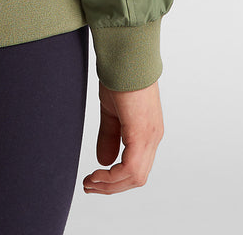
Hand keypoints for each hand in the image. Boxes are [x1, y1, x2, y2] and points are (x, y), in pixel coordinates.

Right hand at [81, 77, 163, 194]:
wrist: (126, 55)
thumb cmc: (120, 76)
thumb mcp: (112, 112)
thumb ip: (110, 136)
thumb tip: (104, 162)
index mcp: (147, 133)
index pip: (135, 168)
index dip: (115, 180)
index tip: (94, 180)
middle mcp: (153, 137)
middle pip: (136, 177)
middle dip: (111, 187)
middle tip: (89, 186)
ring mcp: (150, 136)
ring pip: (135, 176)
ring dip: (111, 185)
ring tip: (90, 183)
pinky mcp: (141, 132)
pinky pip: (130, 167)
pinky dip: (113, 177)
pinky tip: (97, 174)